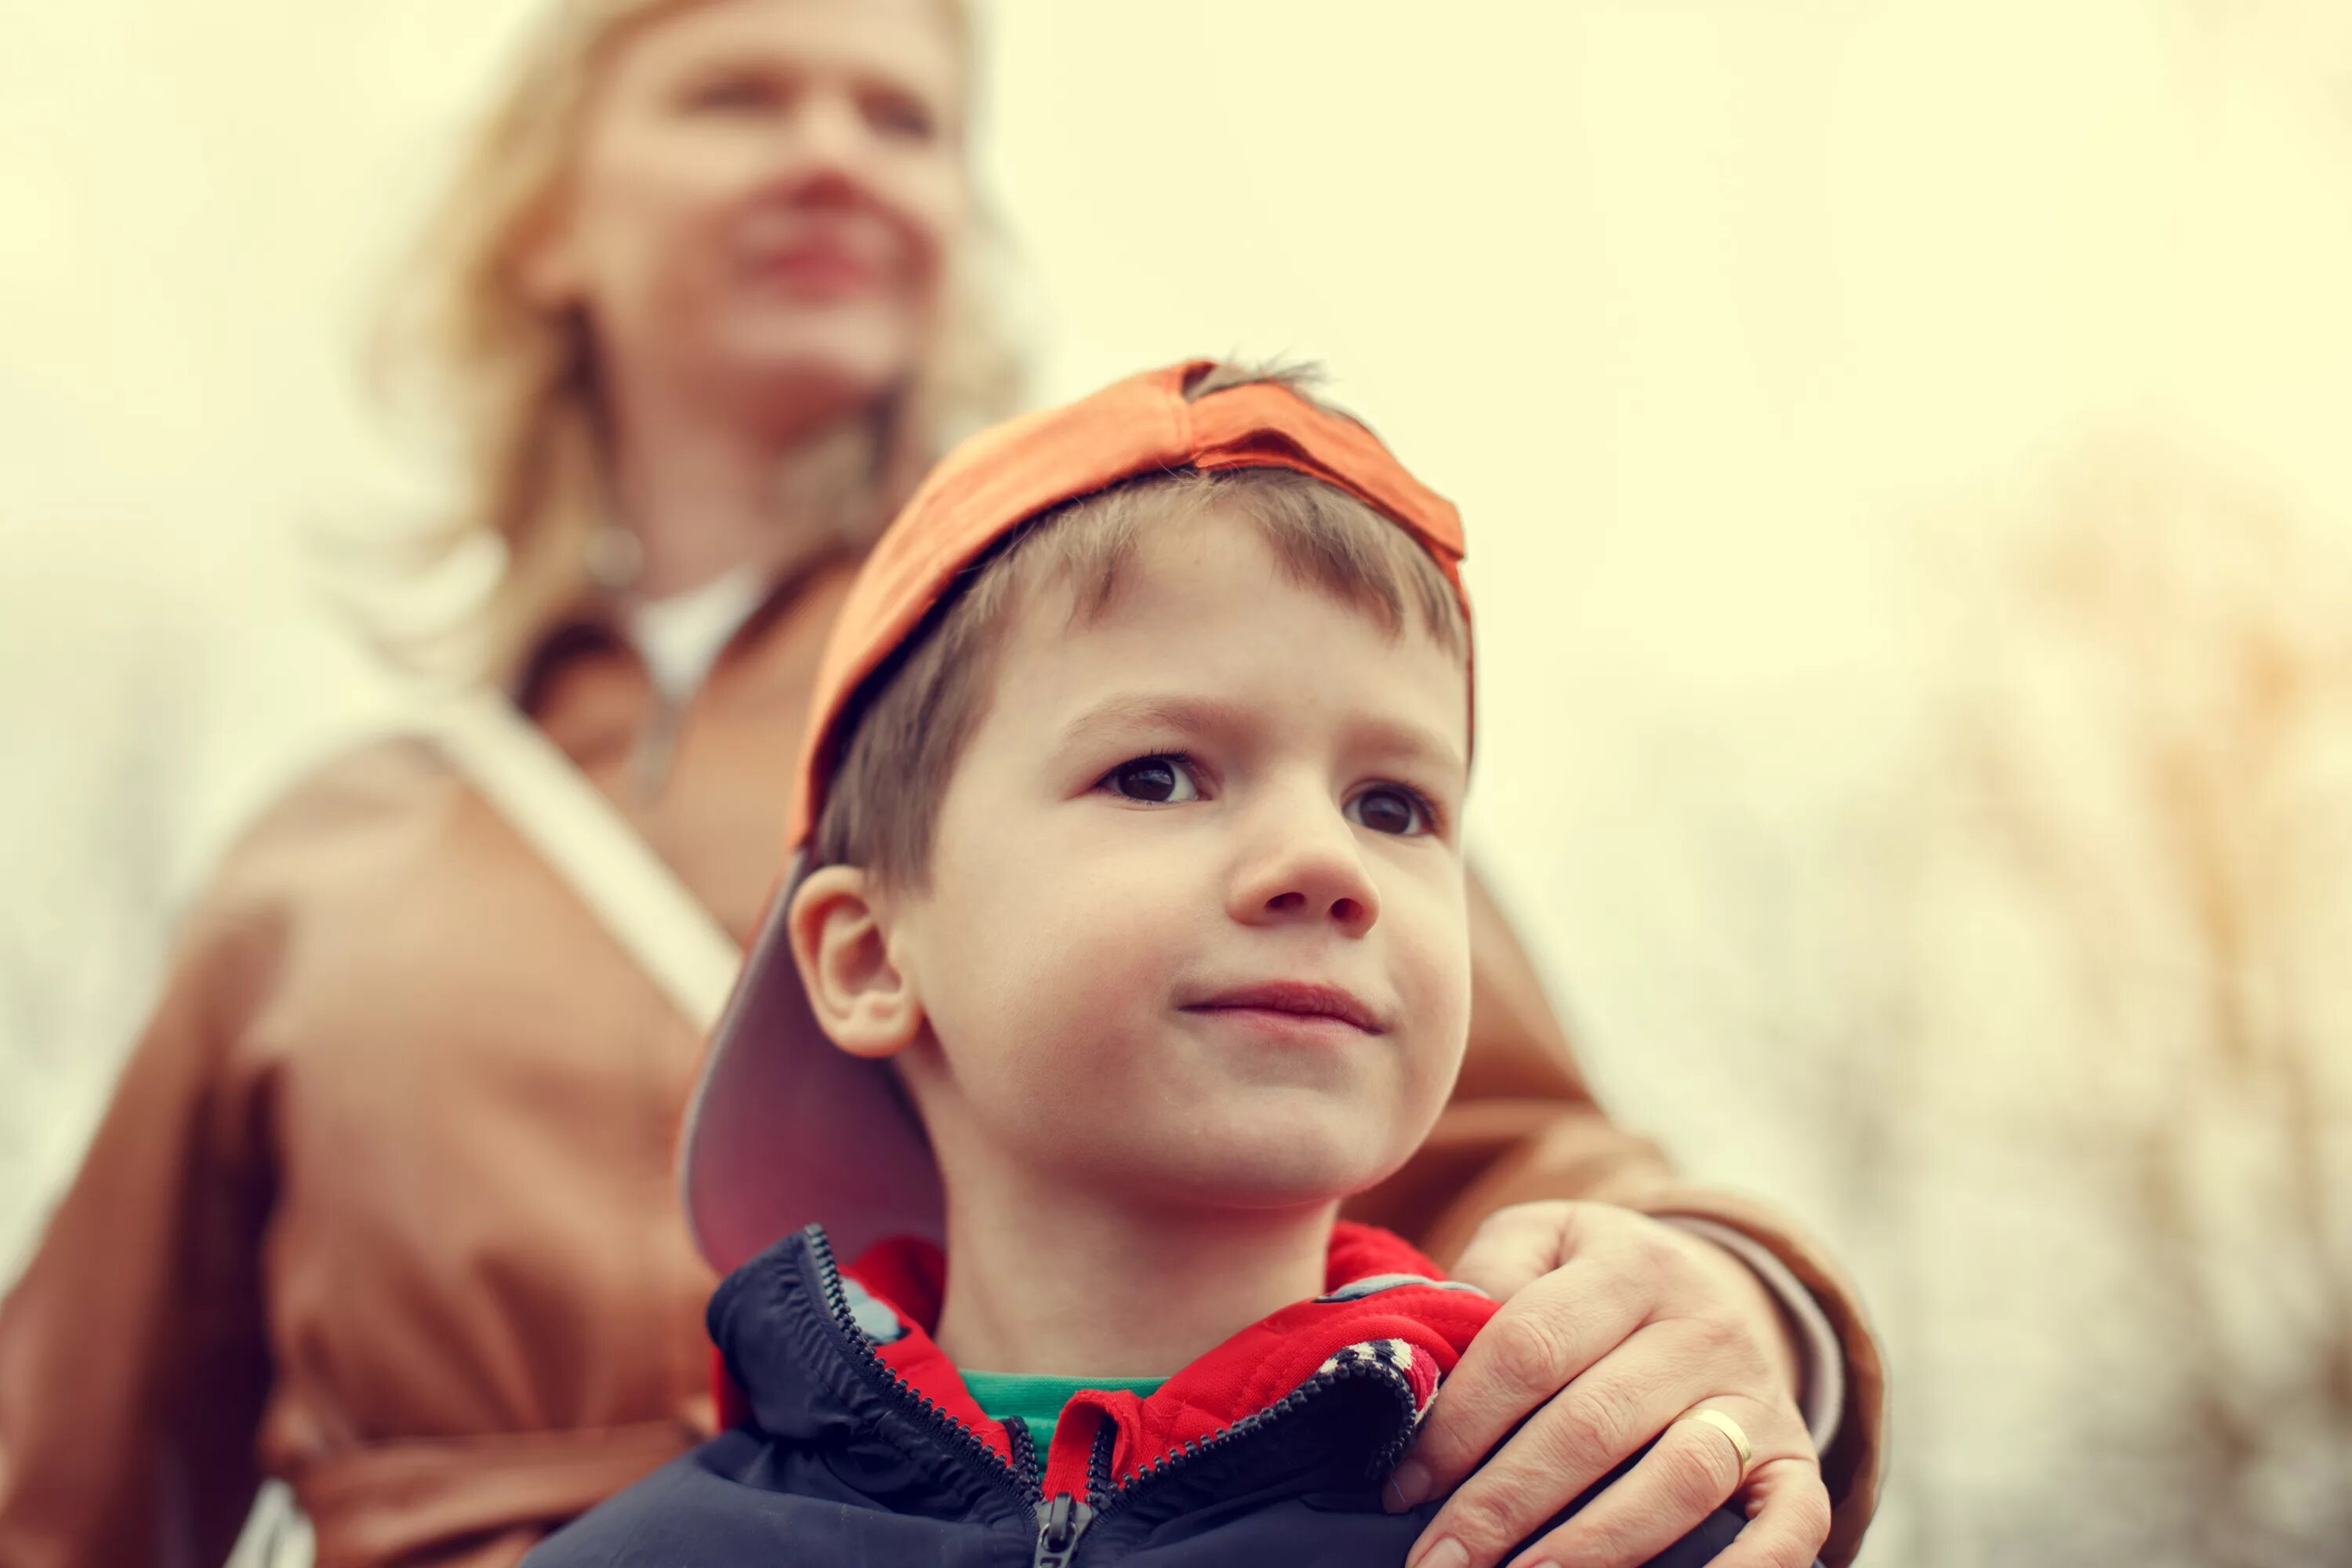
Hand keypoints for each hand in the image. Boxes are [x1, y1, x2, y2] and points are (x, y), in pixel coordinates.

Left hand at [1389, 1201, 1831, 1567]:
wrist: (1711, 1286)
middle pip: (1592, 1425)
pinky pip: (1788, 1527)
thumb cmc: (1588, 1283)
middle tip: (1439, 1561)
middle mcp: (1703, 1326)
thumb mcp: (1538, 1243)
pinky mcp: (1797, 1461)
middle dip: (1502, 1504)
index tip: (1403, 1487)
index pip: (1529, 1347)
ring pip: (1677, 1478)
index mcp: (1628, 1264)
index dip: (1460, 1424)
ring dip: (1591, 1545)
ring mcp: (1755, 1397)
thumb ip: (1486, 1280)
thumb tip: (1433, 1364)